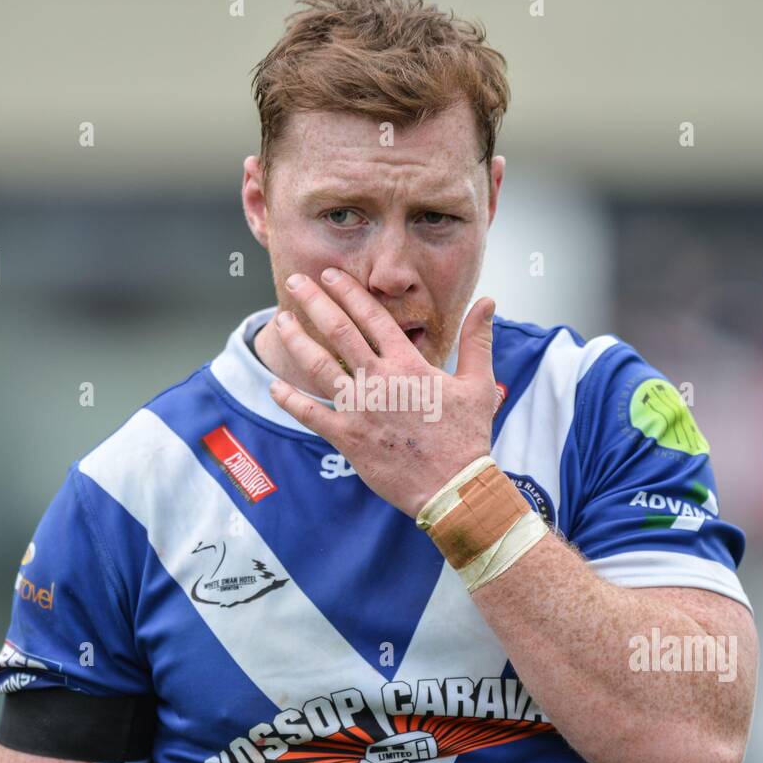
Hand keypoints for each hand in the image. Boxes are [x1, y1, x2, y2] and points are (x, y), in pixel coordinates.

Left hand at [268, 268, 499, 516]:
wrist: (453, 486)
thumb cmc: (466, 437)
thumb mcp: (478, 383)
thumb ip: (477, 340)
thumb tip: (488, 302)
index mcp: (408, 364)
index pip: (373, 317)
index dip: (349, 292)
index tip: (331, 276)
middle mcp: (379, 380)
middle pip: (339, 330)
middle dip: (314, 301)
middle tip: (295, 282)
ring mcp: (360, 408)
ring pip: (318, 365)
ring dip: (296, 339)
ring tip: (281, 320)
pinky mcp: (347, 437)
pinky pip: (310, 414)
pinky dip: (289, 399)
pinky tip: (274, 385)